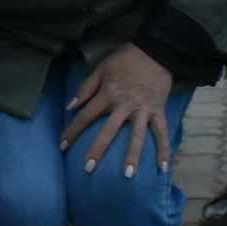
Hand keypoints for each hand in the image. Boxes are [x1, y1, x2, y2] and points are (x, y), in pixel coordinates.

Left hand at [59, 43, 173, 177]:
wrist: (155, 50)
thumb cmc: (124, 59)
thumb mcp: (100, 68)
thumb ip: (85, 88)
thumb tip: (70, 107)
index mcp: (107, 94)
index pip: (85, 116)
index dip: (72, 132)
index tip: (62, 146)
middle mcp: (124, 105)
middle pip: (108, 131)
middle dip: (97, 150)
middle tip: (88, 169)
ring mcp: (143, 109)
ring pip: (137, 136)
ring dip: (133, 156)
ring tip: (128, 175)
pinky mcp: (158, 110)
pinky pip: (162, 133)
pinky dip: (164, 150)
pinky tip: (163, 168)